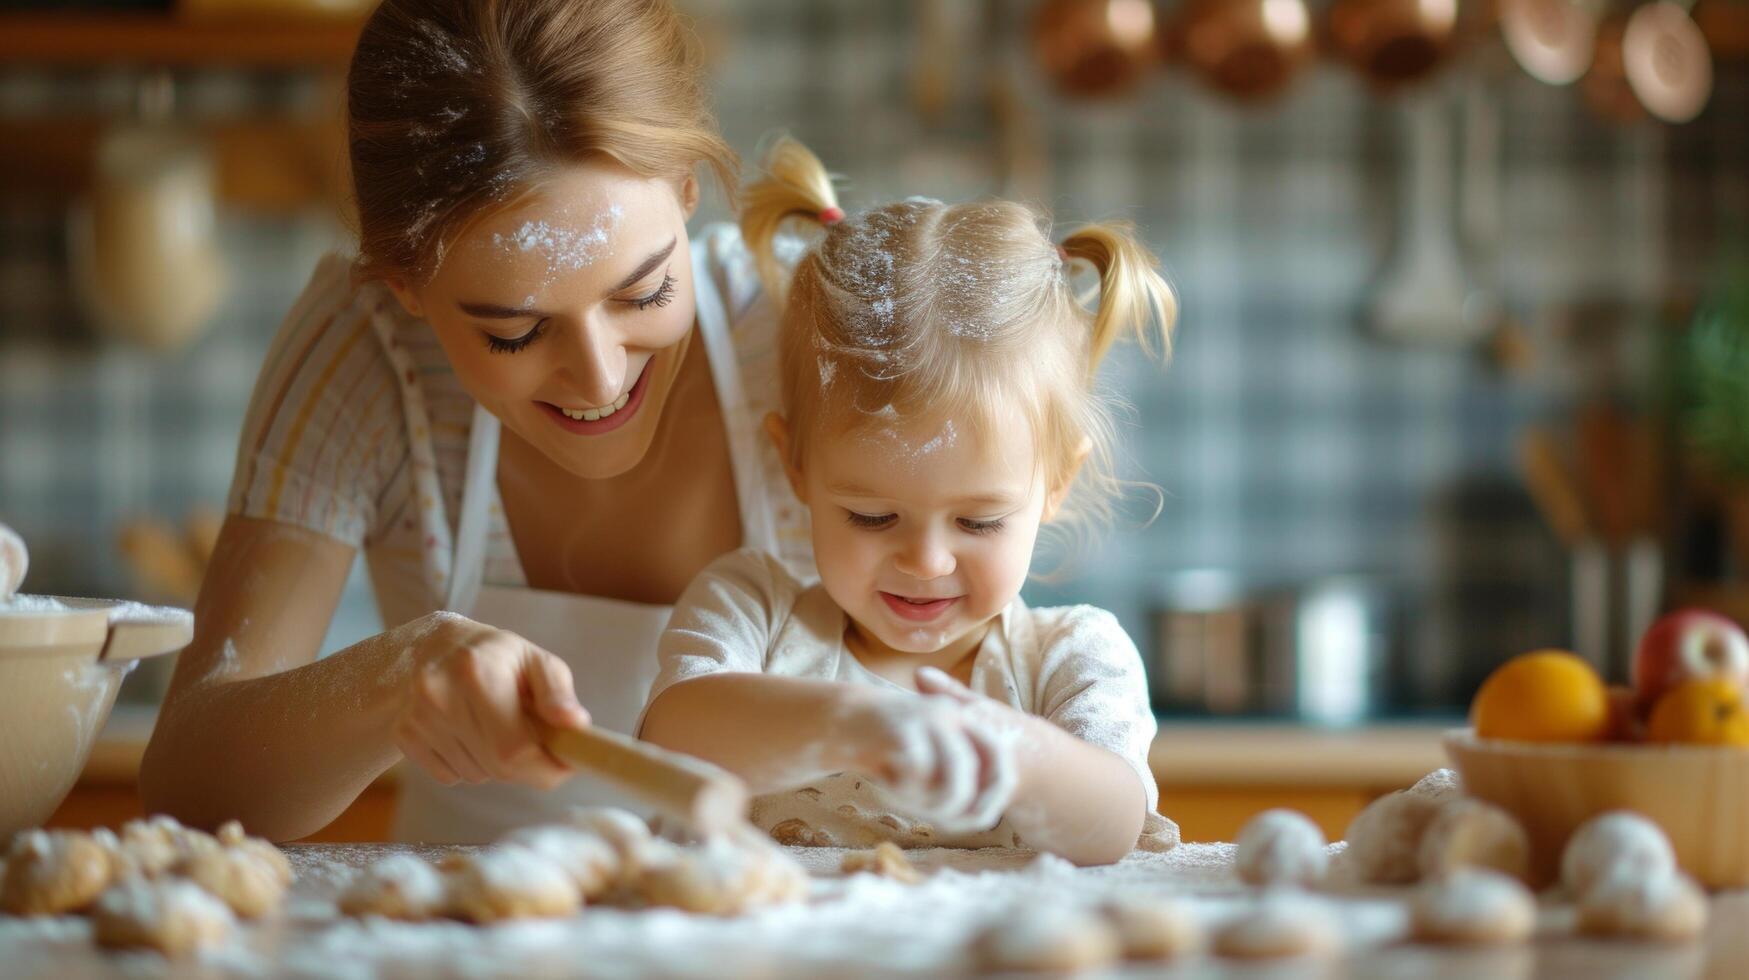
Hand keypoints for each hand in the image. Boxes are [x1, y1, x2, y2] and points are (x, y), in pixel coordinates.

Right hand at [390, 612, 590, 789]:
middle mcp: (440, 695)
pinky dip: (466, 765)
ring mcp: (417, 717)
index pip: (516, 748)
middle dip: (524, 763)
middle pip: (497, 766)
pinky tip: (467, 732)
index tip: (565, 764)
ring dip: (494, 763)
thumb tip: (575, 724)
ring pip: (475, 775)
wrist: (435, 647)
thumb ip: (558, 692)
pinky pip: (449, 776)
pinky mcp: (403, 734)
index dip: (546, 766)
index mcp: (478, 673)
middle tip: (531, 739)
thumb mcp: (535, 661)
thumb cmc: (497, 657)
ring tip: (493, 726)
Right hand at [841, 668, 1020, 831]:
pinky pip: (918, 774)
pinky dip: (901, 791)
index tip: (976, 820)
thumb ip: (956, 781)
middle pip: (978, 775)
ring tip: (902, 800)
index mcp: (966, 720)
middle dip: (957, 809)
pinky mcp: (901, 725)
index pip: (1000, 762)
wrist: (838, 720)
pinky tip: (882, 784)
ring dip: (927, 804)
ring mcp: (927, 717)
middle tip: (935, 821)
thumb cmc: (888, 751)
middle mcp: (952, 714)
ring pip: (953, 779)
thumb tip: (981, 816)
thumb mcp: (929, 762)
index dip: (992, 797)